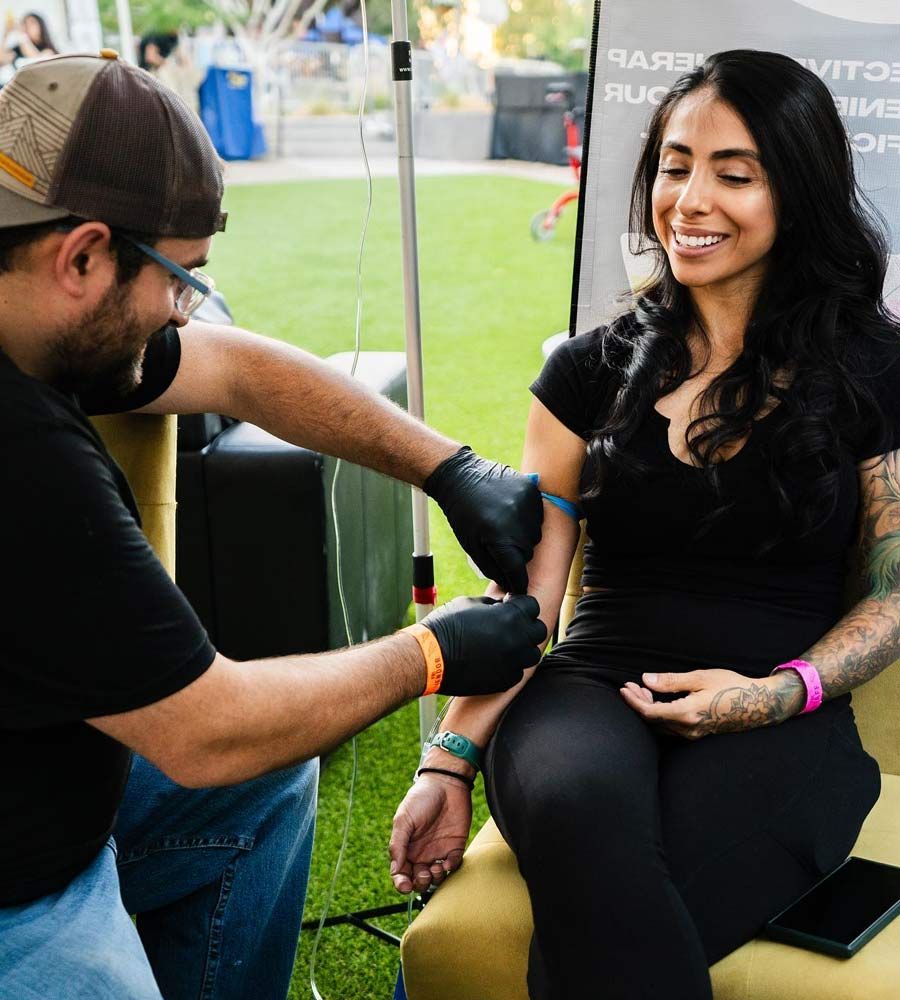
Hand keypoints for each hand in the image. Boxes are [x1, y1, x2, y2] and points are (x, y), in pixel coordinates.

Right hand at [389, 773, 472, 893]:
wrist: (446, 783)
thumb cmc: (421, 798)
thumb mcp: (403, 819)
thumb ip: (398, 845)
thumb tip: (395, 870)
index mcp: (406, 847)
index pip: (401, 873)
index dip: (401, 884)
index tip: (405, 885)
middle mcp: (421, 852)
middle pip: (418, 880)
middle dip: (419, 883)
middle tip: (423, 874)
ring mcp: (439, 850)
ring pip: (436, 877)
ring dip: (435, 878)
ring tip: (436, 867)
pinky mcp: (455, 846)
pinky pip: (453, 865)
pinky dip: (451, 868)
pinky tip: (448, 861)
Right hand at [421, 594, 546, 694]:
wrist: (429, 658)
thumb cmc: (446, 626)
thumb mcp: (471, 603)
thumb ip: (493, 605)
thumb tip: (503, 605)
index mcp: (510, 616)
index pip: (532, 605)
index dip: (520, 605)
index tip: (510, 607)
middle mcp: (517, 640)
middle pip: (538, 630)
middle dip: (526, 626)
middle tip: (510, 626)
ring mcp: (513, 663)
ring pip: (532, 654)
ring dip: (522, 648)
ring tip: (504, 645)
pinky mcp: (505, 681)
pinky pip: (518, 672)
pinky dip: (510, 666)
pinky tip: (494, 660)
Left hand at [423, 447, 542, 593]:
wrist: (461, 476)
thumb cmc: (463, 514)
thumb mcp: (471, 546)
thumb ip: (492, 568)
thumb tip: (510, 583)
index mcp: (499, 538)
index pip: (517, 570)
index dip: (517, 582)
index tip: (517, 588)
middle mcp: (517, 522)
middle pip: (527, 553)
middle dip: (515, 555)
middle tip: (500, 544)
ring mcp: (526, 504)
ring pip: (535, 535)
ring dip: (523, 537)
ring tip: (505, 526)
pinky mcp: (531, 490)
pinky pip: (538, 515)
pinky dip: (528, 519)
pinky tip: (512, 513)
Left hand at [619, 669, 802, 738]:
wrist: (759, 704)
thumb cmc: (731, 685)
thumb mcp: (700, 678)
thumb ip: (671, 681)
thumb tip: (646, 680)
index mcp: (687, 714)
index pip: (650, 713)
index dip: (633, 701)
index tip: (624, 688)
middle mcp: (688, 729)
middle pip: (653, 720)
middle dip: (638, 703)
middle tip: (631, 686)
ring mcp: (694, 734)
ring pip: (661, 725)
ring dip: (649, 708)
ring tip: (643, 690)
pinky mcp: (698, 733)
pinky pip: (671, 727)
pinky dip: (661, 713)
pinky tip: (660, 700)